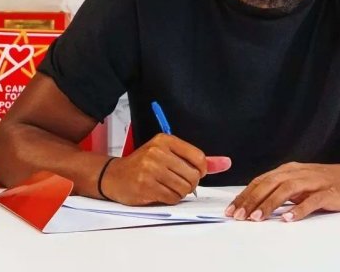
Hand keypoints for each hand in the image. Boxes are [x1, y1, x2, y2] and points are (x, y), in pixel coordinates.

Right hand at [100, 134, 231, 205]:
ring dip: (180, 193)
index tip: (195, 173)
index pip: (198, 157)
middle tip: (179, 183)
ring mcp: (150, 169)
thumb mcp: (169, 154)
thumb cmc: (144, 164)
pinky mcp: (145, 186)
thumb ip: (197, 159)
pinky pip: (172, 198)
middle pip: (193, 175)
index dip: (201, 170)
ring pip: (184, 188)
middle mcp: (157, 152)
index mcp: (165, 140)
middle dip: (190, 184)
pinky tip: (160, 193)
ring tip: (168, 187)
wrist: (114, 176)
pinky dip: (170, 199)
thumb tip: (226, 162)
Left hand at [226, 162, 339, 222]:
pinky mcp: (328, 192)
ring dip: (270, 204)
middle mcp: (299, 173)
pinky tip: (288, 218)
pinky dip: (298, 209)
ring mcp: (314, 182)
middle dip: (252, 200)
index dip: (245, 194)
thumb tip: (255, 204)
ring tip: (257, 218)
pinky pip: (312, 201)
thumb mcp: (299, 184)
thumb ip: (280, 191)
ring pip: (287, 190)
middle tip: (239, 216)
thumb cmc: (325, 183)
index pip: (262, 181)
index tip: (232, 209)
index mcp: (289, 170)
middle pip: (270, 184)